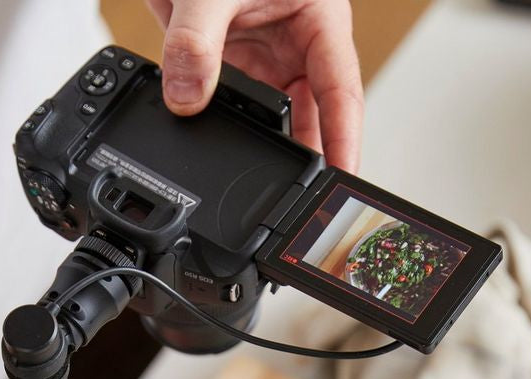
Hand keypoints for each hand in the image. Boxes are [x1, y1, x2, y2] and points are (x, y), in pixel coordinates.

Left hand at [145, 0, 363, 170]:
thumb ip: (197, 41)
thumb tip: (185, 99)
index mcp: (321, 23)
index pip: (342, 96)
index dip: (345, 143)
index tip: (341, 182)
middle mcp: (297, 47)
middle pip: (311, 119)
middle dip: (303, 160)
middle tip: (298, 202)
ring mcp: (264, 58)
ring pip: (270, 120)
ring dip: (259, 147)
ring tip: (258, 184)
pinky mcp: (230, 63)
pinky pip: (230, 108)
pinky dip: (221, 128)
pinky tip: (216, 149)